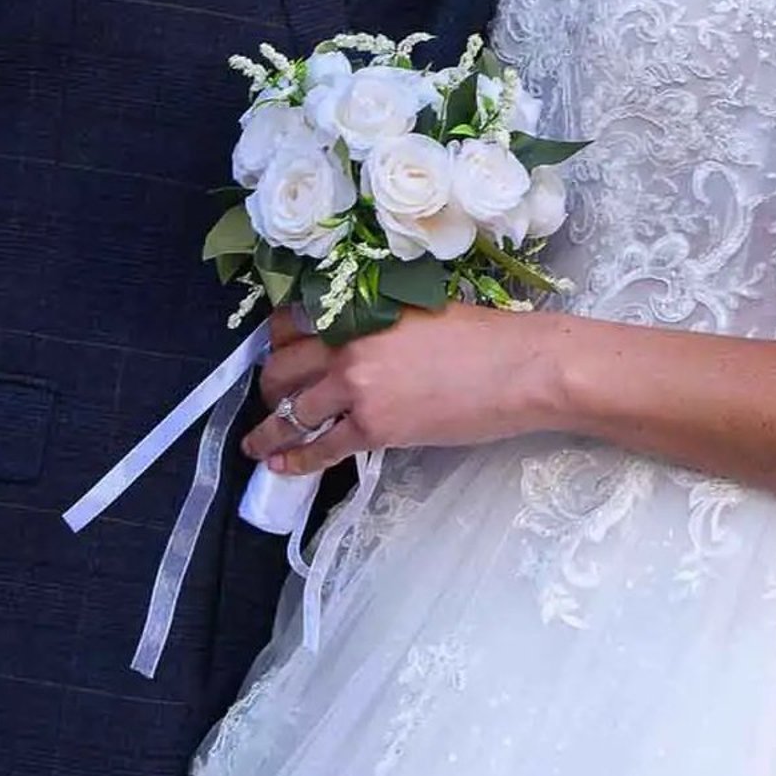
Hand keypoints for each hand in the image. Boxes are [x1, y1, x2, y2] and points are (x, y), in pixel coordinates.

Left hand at [243, 303, 561, 475]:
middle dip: (269, 387)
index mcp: (359, 309)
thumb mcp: (418, 309)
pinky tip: (280, 466)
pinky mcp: (373, 427)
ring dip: (268, 430)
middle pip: (282, 368)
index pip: (292, 322)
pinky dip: (295, 459)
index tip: (276, 353)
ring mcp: (357, 387)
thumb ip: (377, 320)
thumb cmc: (483, 336)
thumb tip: (357, 337)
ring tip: (256, 443)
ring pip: (291, 410)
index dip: (277, 342)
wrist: (519, 369)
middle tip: (272, 398)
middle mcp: (347, 344)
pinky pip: (320, 447)